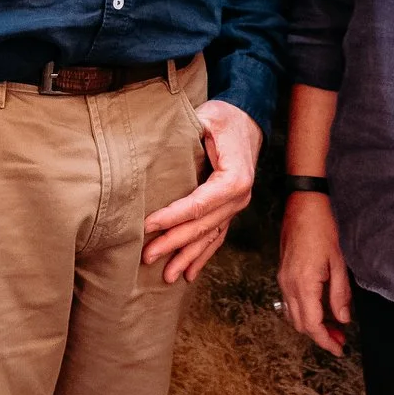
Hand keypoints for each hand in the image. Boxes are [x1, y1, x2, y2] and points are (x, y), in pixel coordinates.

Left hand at [141, 98, 260, 283]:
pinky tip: (189, 272)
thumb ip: (189, 134)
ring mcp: (236, 207)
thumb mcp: (208, 118)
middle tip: (147, 256)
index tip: (147, 226)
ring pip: (210, 237)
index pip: (199, 204)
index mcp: (235, 178)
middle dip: (174, 243)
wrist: (247, 120)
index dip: (172, 217)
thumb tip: (155, 146)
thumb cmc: (224, 118)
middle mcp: (239, 197)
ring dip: (188, 257)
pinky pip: (217, 236)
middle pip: (203, 226)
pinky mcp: (230, 209)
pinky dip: (203, 255)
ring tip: (167, 276)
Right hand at [277, 191, 353, 354]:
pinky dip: (304, 313)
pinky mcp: (283, 274)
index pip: (312, 324)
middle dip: (320, 336)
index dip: (325, 341)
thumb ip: (339, 294)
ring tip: (332, 327)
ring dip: (311, 325)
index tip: (339, 350)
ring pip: (293, 315)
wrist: (302, 205)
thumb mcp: (338, 262)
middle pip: (300, 324)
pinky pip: (290, 303)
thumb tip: (343, 319)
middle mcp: (288, 285)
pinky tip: (319, 309)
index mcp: (303, 284)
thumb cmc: (322, 229)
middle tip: (340, 339)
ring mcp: (283, 280)